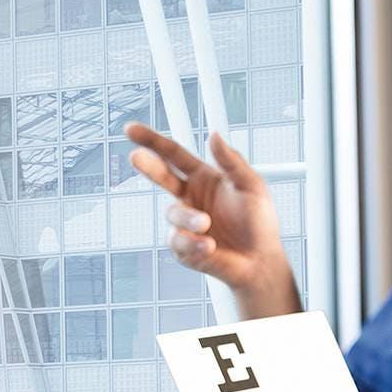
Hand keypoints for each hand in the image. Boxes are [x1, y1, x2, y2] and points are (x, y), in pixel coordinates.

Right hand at [125, 123, 299, 316]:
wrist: (260, 261)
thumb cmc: (259, 224)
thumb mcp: (251, 186)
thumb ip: (232, 161)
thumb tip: (214, 136)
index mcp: (203, 177)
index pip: (174, 155)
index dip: (153, 141)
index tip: (132, 130)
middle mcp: (190, 197)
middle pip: (161, 176)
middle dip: (148, 166)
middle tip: (137, 157)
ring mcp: (184, 222)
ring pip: (173, 213)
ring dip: (189, 219)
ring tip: (206, 225)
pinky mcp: (183, 247)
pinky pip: (177, 241)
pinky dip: (194, 244)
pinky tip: (210, 246)